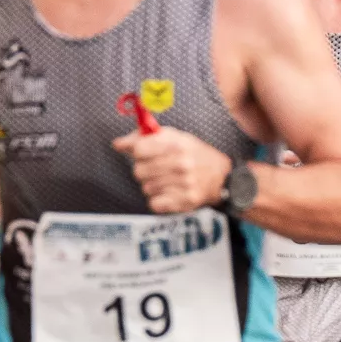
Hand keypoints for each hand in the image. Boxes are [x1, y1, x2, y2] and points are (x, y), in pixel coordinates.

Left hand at [113, 128, 233, 213]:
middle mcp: (181, 164)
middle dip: (144, 170)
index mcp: (177, 144)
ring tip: (167, 180)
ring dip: (153, 185)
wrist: (223, 178)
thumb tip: (118, 144)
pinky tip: (170, 192)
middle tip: (158, 169)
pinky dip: (159, 200)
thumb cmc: (195, 155)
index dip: (138, 152)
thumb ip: (146, 138)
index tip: (144, 153)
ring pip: (145, 188)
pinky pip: (154, 203)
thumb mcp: (176, 138)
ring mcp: (183, 184)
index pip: (139, 149)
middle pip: (138, 171)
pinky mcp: (184, 201)